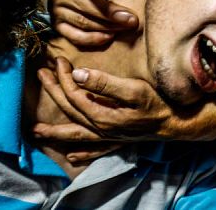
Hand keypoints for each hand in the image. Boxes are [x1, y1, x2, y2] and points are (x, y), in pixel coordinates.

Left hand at [32, 57, 184, 141]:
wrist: (178, 124)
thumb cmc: (157, 105)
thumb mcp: (133, 90)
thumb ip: (105, 83)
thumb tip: (78, 75)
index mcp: (101, 115)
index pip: (75, 94)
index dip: (64, 77)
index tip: (59, 60)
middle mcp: (101, 129)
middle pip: (70, 111)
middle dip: (54, 93)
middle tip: (40, 76)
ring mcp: (109, 136)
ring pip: (77, 133)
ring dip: (57, 132)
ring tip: (37, 132)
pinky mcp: (119, 140)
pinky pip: (95, 149)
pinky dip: (83, 153)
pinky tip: (72, 156)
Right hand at [48, 0, 138, 46]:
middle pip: (83, 4)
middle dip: (109, 12)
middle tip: (131, 19)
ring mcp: (56, 10)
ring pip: (81, 21)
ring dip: (105, 26)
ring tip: (126, 27)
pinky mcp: (59, 26)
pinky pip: (73, 36)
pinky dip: (90, 39)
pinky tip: (107, 38)